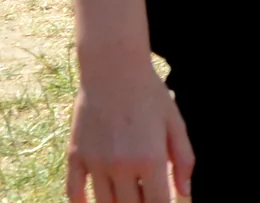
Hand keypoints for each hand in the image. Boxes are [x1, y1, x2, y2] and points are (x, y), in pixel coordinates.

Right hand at [65, 60, 192, 202]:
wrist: (112, 70)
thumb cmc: (149, 94)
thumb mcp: (174, 122)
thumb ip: (183, 158)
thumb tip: (186, 192)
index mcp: (150, 158)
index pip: (157, 202)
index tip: (165, 202)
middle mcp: (121, 166)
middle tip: (145, 196)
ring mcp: (95, 163)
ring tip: (126, 198)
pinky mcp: (75, 156)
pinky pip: (74, 192)